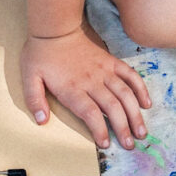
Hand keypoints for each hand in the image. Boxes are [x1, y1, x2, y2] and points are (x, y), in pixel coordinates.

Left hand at [21, 27, 150, 148]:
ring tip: (142, 132)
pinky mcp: (111, 62)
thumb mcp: (29, 79)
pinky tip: (146, 103)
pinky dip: (140, 89)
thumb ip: (34, 100)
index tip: (106, 144)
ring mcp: (104, 71)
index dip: (100, 130)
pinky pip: (131, 75)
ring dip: (135, 114)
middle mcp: (92, 81)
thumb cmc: (41, 56)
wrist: (56, 30)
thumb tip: (41, 121)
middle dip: (123, 128)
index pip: (91, 114)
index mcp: (72, 89)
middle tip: (130, 145)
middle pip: (112, 107)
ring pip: (125, 94)